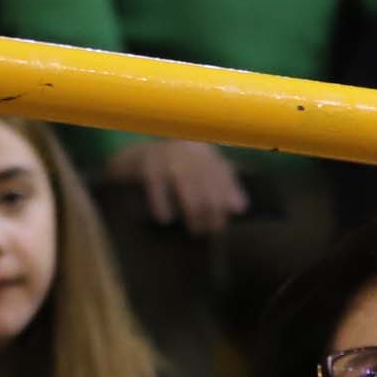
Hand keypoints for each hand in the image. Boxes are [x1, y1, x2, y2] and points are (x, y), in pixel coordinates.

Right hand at [106, 138, 247, 235]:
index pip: (221, 171)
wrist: (135, 158)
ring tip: (196, 230)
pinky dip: (162, 204)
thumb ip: (223, 188)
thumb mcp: (201, 176)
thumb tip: (240, 207)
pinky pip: (156, 185)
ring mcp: (165, 153)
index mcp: (203, 149)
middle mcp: (186, 147)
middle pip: (205, 177)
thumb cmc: (176, 171)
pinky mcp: (145, 163)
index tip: (231, 216)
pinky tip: (166, 219)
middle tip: (212, 229)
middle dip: (212, 206)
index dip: (227, 195)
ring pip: (185, 181)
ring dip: (193, 209)